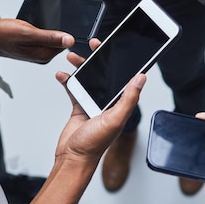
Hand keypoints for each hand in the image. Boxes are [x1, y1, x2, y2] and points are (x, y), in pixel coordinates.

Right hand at [0, 18, 74, 63]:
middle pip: (60, 38)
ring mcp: (38, 51)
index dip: (68, 27)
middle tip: (58, 8)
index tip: (69, 14)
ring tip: (49, 11)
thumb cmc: (2, 35)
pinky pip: (44, 35)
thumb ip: (49, 37)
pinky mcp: (32, 46)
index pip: (66, 42)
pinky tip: (40, 19)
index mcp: (44, 55)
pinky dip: (44, 26)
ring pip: (52, 35)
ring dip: (52, 23)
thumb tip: (70, 40)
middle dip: (61, 24)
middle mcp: (43, 55)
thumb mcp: (27, 33)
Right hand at [54, 36, 145, 165]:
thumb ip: (128, 99)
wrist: (72, 158)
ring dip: (81, 66)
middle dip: (98, 58)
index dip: (121, 61)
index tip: (115, 46)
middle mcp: (109, 102)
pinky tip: (62, 74)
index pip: (124, 77)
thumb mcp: (114, 119)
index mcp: (121, 104)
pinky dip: (68, 80)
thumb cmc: (94, 145)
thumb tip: (141, 79)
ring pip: (89, 78)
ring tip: (72, 57)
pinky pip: (74, 88)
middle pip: (105, 73)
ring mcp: (94, 103)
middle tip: (92, 45)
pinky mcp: (80, 106)